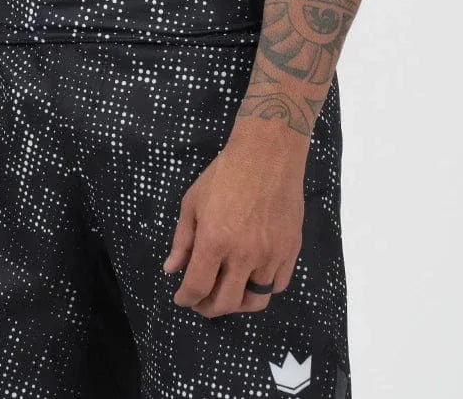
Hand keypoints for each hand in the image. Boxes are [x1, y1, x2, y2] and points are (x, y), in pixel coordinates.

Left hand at [162, 133, 307, 316]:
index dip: (186, 299)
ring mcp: (271, 255)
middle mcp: (244, 254)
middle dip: (208, 308)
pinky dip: (263, 288)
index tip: (182, 298)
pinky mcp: (291, 250)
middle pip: (226, 303)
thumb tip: (171, 270)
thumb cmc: (225, 173)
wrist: (267, 154)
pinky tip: (252, 276)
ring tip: (228, 292)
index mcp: (214, 241)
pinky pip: (278, 285)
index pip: (198, 288)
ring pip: (256, 300)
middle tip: (202, 301)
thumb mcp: (193, 202)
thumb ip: (182, 240)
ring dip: (238, 303)